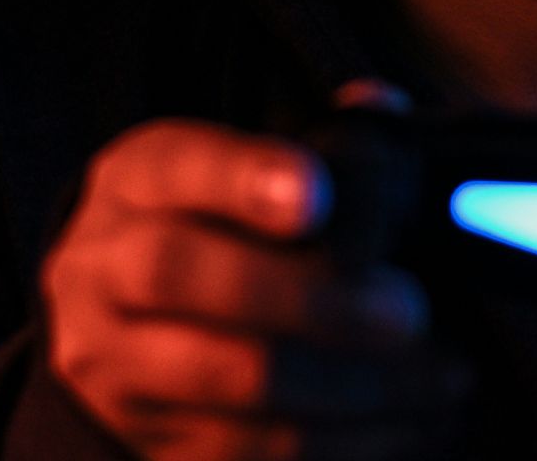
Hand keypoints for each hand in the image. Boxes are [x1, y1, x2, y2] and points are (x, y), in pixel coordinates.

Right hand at [41, 80, 472, 460]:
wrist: (111, 322)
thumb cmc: (207, 230)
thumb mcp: (232, 169)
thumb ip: (314, 140)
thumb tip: (383, 109)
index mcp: (135, 181)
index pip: (177, 165)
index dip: (245, 177)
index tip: (319, 196)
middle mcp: (100, 268)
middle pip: (182, 274)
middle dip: (311, 297)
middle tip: (409, 311)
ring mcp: (110, 362)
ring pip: (226, 377)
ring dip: (349, 384)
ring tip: (435, 376)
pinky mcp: (141, 439)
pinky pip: (241, 451)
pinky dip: (338, 442)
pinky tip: (406, 423)